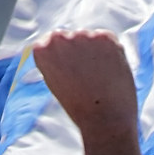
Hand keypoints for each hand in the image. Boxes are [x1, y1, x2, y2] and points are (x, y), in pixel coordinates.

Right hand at [34, 29, 140, 145]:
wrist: (103, 119)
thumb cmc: (80, 106)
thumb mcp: (56, 80)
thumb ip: (58, 58)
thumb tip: (72, 41)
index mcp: (41, 49)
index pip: (52, 41)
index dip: (65, 59)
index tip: (70, 74)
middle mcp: (59, 38)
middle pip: (73, 37)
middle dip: (81, 52)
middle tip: (87, 78)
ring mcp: (82, 35)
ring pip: (91, 38)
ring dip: (96, 51)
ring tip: (99, 78)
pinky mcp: (105, 37)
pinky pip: (107, 39)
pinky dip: (111, 52)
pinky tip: (109, 71)